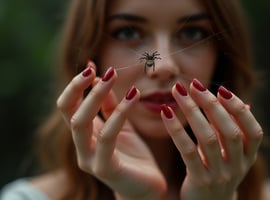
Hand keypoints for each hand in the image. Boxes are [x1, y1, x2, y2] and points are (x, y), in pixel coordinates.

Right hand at [57, 64, 165, 199]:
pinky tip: (133, 95)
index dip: (75, 85)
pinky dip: (119, 113)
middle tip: (97, 69)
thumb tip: (100, 76)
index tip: (91, 65)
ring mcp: (90, 159)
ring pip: (81, 123)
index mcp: (84, 136)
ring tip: (112, 76)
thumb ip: (109, 105)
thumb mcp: (121, 125)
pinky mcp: (105, 168)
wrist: (146, 187)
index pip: (67, 107)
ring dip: (96, 96)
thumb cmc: (133, 155)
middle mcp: (81, 147)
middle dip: (79, 88)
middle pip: (69, 113)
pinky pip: (108, 136)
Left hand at [161, 79, 262, 199]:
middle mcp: (238, 166)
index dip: (239, 110)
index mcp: (248, 157)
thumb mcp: (230, 153)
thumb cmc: (218, 170)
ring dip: (192, 111)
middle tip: (194, 84)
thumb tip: (244, 103)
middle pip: (230, 131)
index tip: (221, 89)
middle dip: (212, 104)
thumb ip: (233, 129)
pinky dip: (177, 130)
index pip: (254, 131)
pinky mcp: (199, 181)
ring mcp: (219, 175)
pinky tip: (166, 112)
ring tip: (178, 92)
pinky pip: (187, 151)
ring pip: (208, 139)